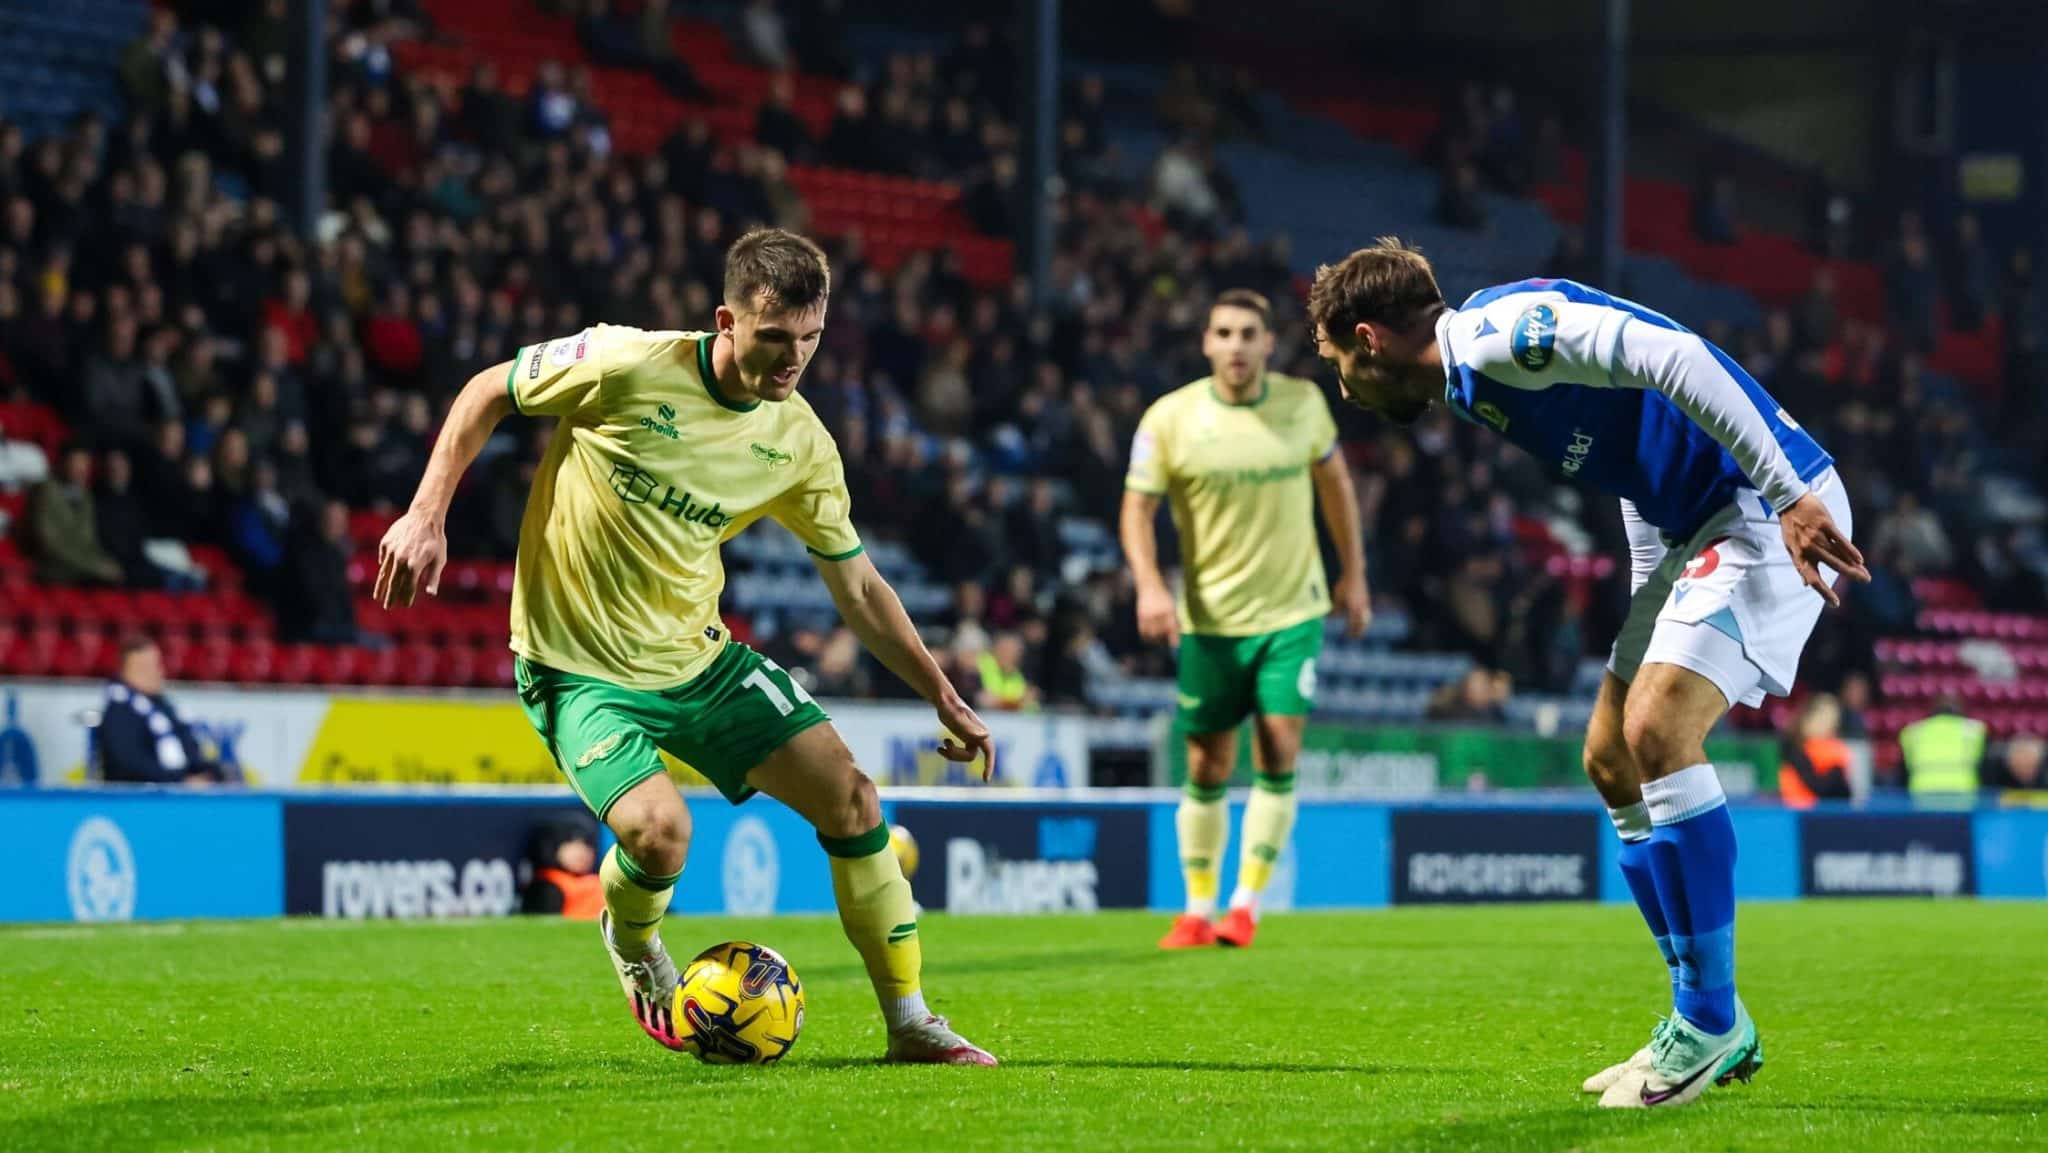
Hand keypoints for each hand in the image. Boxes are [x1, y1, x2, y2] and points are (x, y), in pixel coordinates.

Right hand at [374, 509, 448, 607]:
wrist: (424, 517)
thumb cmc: (436, 540)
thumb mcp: (440, 559)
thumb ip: (434, 577)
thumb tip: (431, 594)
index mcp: (415, 565)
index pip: (408, 586)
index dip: (407, 597)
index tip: (405, 605)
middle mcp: (400, 559)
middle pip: (394, 583)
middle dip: (390, 596)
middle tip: (387, 607)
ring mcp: (391, 551)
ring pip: (385, 572)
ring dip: (381, 586)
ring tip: (378, 597)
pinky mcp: (386, 543)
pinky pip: (383, 558)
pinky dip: (384, 567)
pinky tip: (384, 575)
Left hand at [934, 692, 995, 782]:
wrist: (944, 700)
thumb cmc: (950, 707)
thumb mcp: (957, 718)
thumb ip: (969, 727)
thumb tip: (986, 736)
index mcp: (980, 732)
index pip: (989, 752)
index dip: (989, 766)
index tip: (985, 779)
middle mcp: (978, 736)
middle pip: (971, 757)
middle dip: (957, 756)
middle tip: (944, 745)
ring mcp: (971, 738)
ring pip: (964, 756)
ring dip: (951, 755)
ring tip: (940, 748)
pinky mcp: (964, 738)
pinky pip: (958, 753)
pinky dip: (948, 753)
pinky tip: (938, 749)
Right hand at [1136, 582, 1179, 647]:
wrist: (1150, 585)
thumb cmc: (1163, 597)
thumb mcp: (1172, 606)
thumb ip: (1175, 621)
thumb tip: (1177, 634)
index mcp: (1169, 610)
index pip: (1172, 628)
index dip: (1174, 638)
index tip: (1176, 646)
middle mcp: (1159, 613)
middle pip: (1162, 632)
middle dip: (1164, 638)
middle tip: (1166, 641)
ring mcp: (1149, 614)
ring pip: (1152, 633)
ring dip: (1155, 639)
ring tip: (1158, 639)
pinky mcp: (1141, 615)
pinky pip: (1143, 631)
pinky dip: (1147, 636)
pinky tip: (1150, 636)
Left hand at [1334, 571, 1371, 638]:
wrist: (1354, 573)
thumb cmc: (1344, 584)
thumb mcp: (1337, 597)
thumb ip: (1336, 608)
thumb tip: (1332, 617)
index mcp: (1353, 607)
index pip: (1352, 623)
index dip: (1350, 631)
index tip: (1347, 636)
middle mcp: (1361, 607)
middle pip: (1361, 624)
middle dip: (1358, 632)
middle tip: (1354, 638)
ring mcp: (1365, 603)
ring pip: (1366, 619)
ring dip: (1363, 626)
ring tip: (1359, 631)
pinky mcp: (1367, 600)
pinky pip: (1367, 613)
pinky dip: (1364, 619)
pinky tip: (1361, 620)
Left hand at [1780, 492, 1867, 607]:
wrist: (1788, 502)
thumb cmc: (1790, 527)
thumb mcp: (1790, 548)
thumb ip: (1800, 565)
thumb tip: (1805, 584)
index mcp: (1799, 556)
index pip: (1813, 579)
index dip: (1824, 592)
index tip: (1836, 603)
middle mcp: (1808, 548)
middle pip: (1832, 566)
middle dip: (1850, 575)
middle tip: (1865, 581)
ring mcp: (1817, 536)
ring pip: (1838, 554)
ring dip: (1854, 565)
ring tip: (1865, 574)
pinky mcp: (1825, 524)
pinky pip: (1840, 539)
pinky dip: (1850, 550)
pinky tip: (1860, 559)